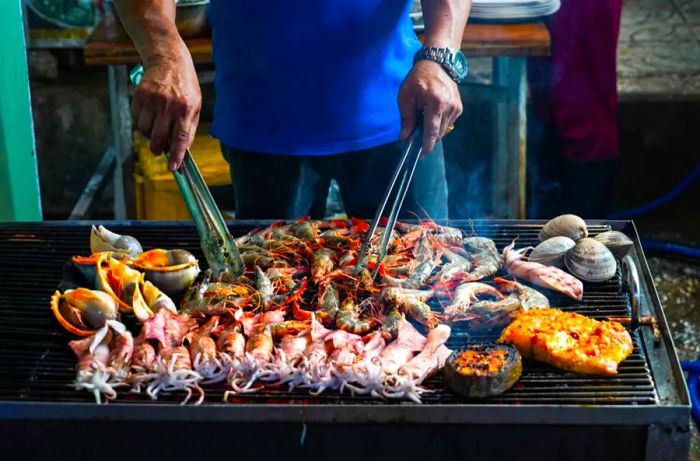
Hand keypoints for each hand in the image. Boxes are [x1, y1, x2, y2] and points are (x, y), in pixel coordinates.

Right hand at [131, 51, 200, 170]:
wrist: (169, 60)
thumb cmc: (185, 87)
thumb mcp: (195, 106)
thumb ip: (188, 128)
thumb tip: (182, 150)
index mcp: (186, 109)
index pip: (181, 138)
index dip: (177, 155)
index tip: (173, 168)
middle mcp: (169, 106)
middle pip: (159, 137)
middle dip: (157, 149)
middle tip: (159, 150)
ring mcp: (153, 100)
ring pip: (144, 130)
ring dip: (149, 134)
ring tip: (156, 124)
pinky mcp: (140, 95)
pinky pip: (136, 118)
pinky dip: (141, 120)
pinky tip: (149, 111)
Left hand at [398, 60, 462, 153]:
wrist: (437, 64)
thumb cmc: (418, 79)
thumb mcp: (406, 96)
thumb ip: (406, 118)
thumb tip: (405, 137)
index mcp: (435, 102)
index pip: (432, 130)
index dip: (426, 145)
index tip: (421, 155)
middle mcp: (449, 106)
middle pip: (438, 133)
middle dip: (427, 137)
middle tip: (415, 133)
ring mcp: (456, 107)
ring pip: (443, 130)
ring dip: (433, 129)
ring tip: (424, 116)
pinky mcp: (459, 108)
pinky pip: (448, 123)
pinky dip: (439, 123)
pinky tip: (432, 113)